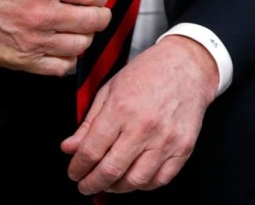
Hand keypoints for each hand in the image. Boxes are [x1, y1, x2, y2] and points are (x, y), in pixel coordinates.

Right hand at [0, 0, 109, 75]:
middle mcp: (42, 15)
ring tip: (79, 31)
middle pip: (92, 21)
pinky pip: (60, 68)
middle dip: (101, 16)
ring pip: (81, 46)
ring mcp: (34, 41)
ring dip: (86, 38)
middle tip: (97, 14)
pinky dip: (69, 60)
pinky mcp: (24, 61)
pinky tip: (64, 50)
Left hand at [61, 35, 218, 193]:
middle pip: (110, 170)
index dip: (78, 168)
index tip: (74, 173)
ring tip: (107, 183)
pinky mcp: (183, 147)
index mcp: (120, 109)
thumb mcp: (108, 91)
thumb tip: (69, 147)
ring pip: (135, 180)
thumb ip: (88, 123)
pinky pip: (161, 179)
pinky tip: (132, 178)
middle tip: (85, 185)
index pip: (91, 151)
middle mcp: (143, 127)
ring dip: (116, 188)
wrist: (185, 66)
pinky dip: (143, 185)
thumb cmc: (146, 74)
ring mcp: (165, 139)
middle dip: (92, 184)